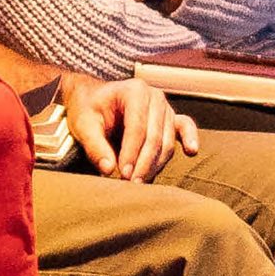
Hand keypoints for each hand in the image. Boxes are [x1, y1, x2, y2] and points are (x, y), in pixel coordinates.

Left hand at [63, 75, 198, 180]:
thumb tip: (108, 170)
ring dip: (155, 164)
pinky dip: (189, 139)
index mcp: (134, 91)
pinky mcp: (170, 118)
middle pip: (154, 136)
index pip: (137, 126)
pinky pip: (184, 128)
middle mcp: (155, 96)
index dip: (131, 152)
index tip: (121, 175)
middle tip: (131, 185)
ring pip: (166, 140)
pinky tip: (191, 151)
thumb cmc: (88, 110)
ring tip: (141, 182)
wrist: (95, 98)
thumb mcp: (83, 125)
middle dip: (143, 163)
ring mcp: (165, 107)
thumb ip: (95, 147)